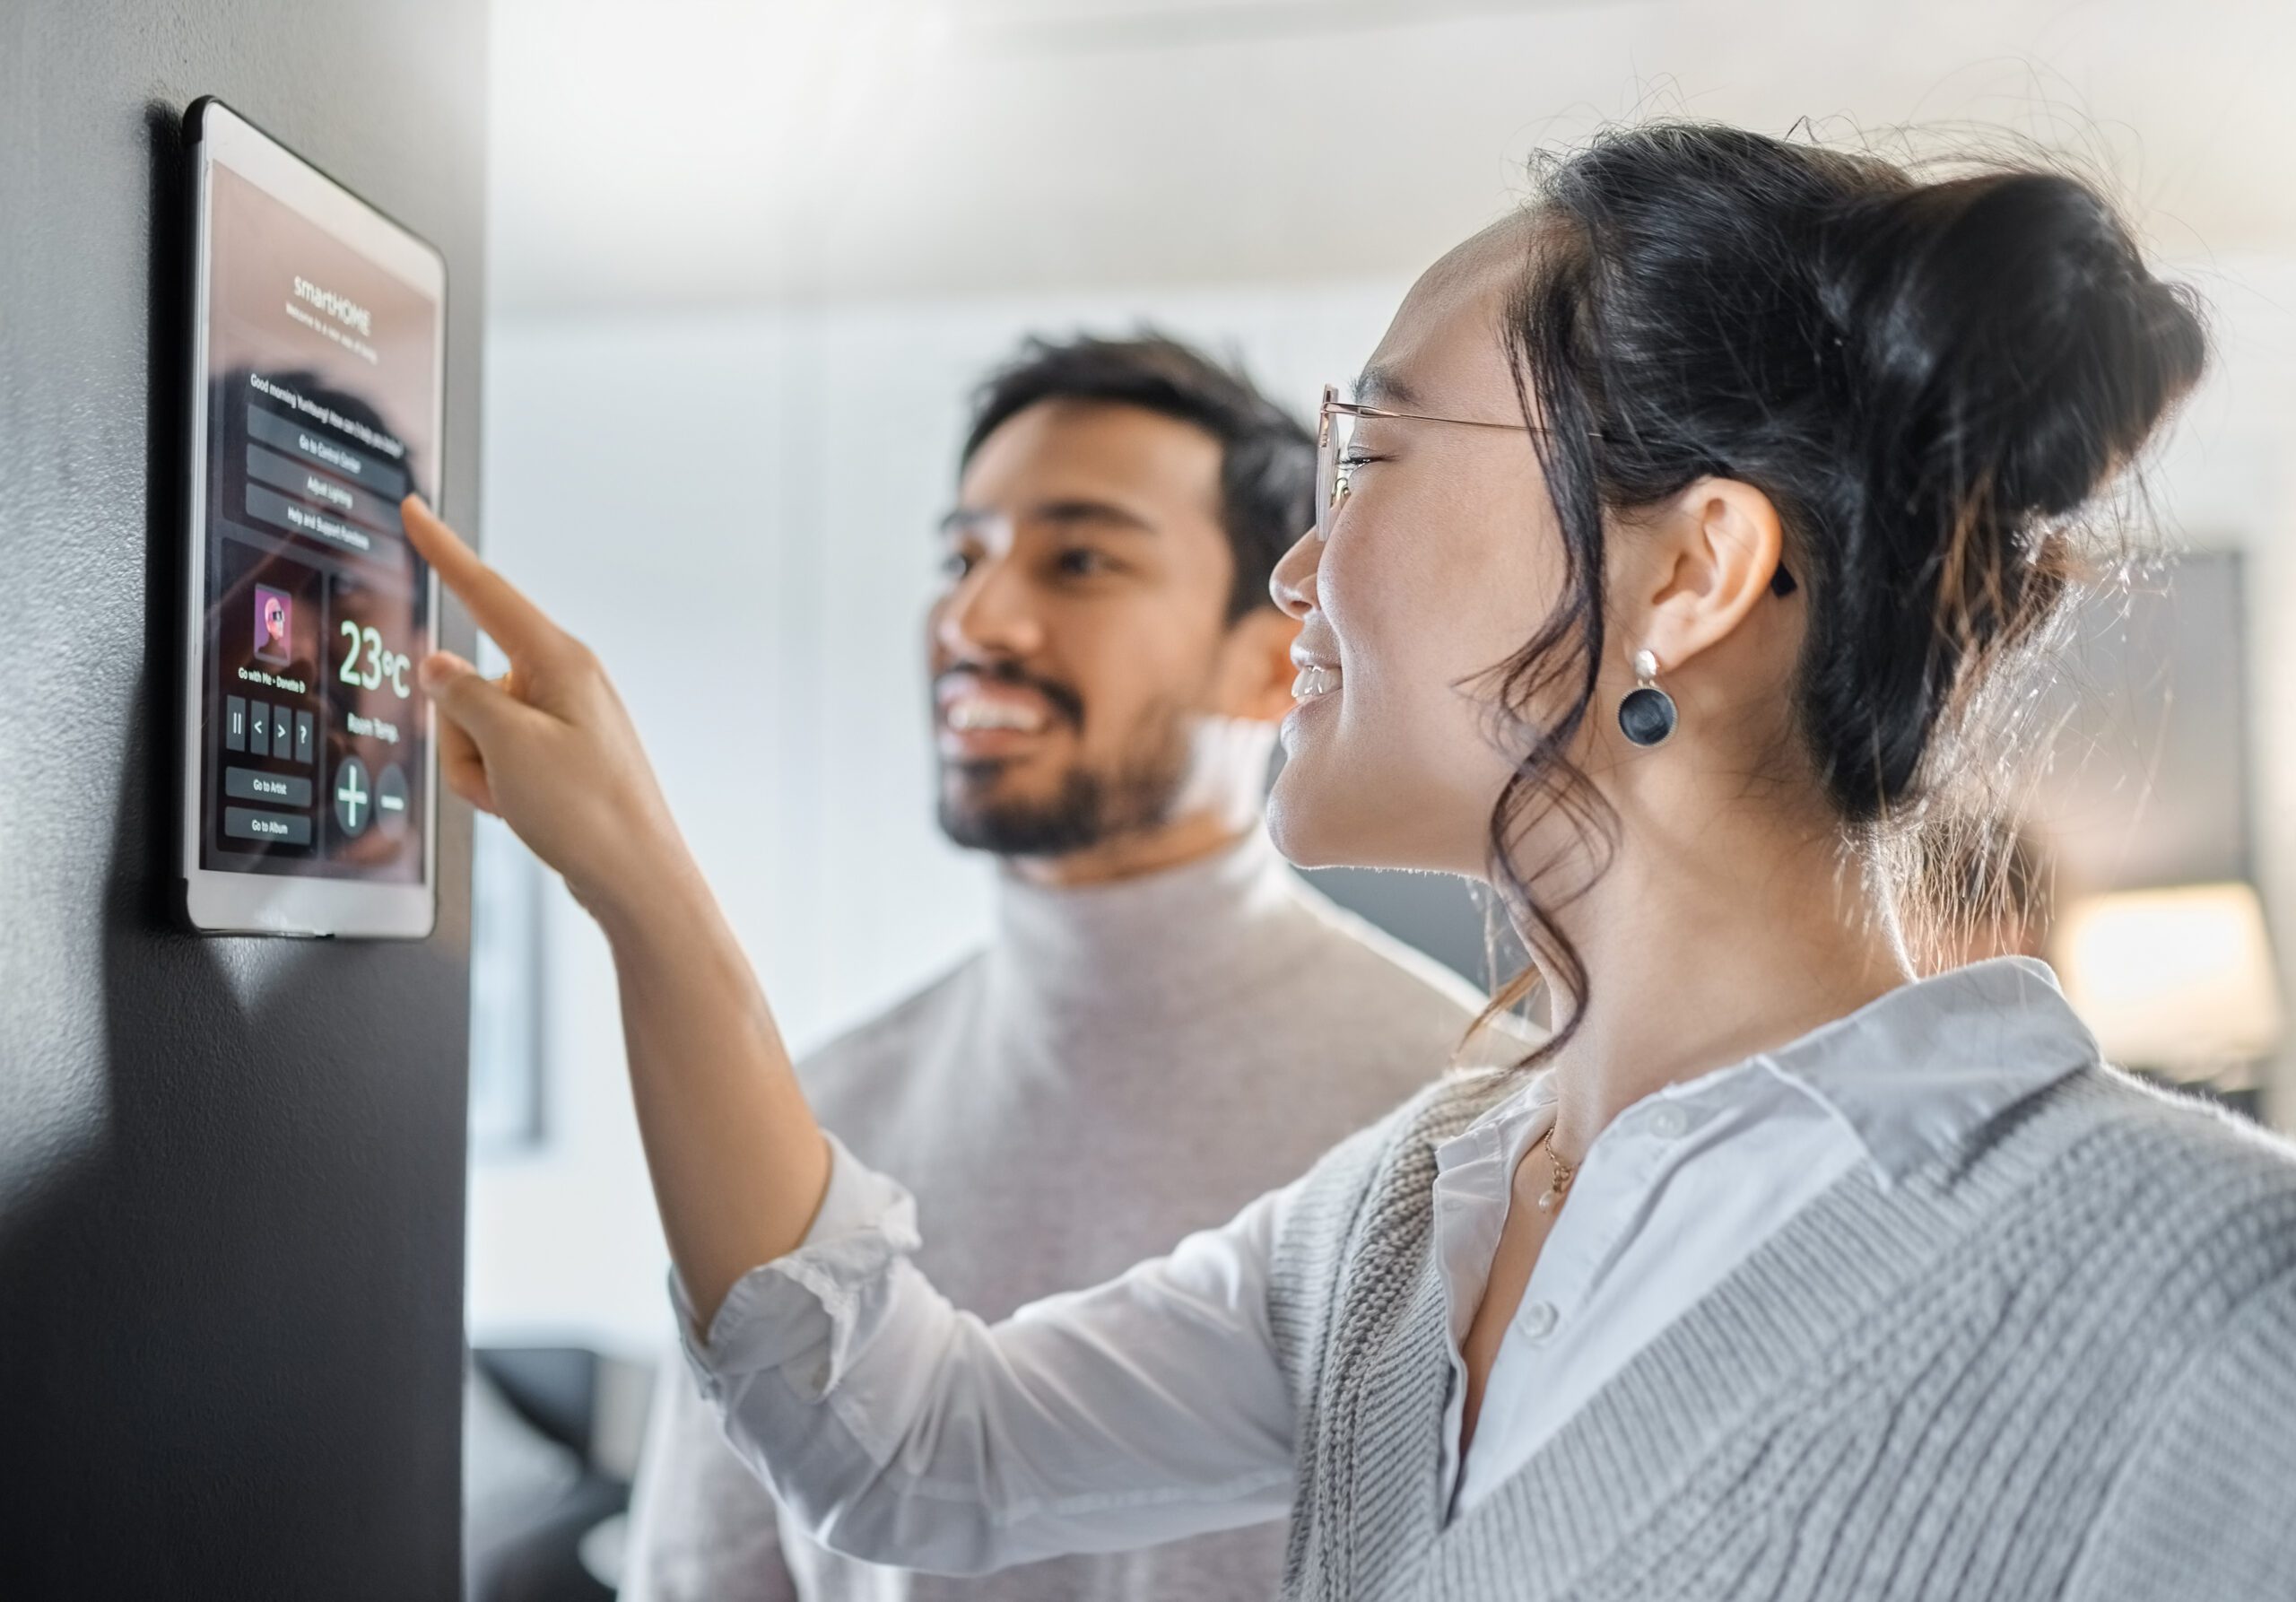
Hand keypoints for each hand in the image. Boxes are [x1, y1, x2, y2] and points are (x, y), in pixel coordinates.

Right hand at [402, 495, 689, 920]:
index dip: (444, 550)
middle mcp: (564, 681)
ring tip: (517, 796)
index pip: (487, 590)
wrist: (634, 877)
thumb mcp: (508, 746)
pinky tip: (524, 809)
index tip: (417, 509)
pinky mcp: (558, 753)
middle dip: (460, 732)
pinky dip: (495, 784)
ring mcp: (561, 719)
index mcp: (560, 661)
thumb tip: (439, 666)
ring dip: (476, 766)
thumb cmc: (589, 813)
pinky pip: (497, 756)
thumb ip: (461, 695)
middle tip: (496, 773)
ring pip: (474, 725)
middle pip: (466, 680)